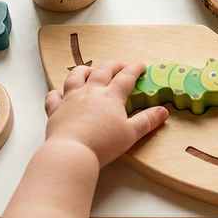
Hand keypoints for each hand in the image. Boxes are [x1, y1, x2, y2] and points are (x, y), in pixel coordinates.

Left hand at [44, 60, 167, 165]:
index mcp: (111, 96)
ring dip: (85, 70)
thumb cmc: (103, 144)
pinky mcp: (55, 109)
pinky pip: (53, 96)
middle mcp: (90, 91)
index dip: (135, 68)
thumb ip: (147, 120)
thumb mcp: (131, 133)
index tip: (141, 65)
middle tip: (120, 66)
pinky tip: (60, 94)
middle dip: (113, 65)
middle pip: (103, 70)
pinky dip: (57, 93)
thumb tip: (163, 111)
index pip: (126, 76)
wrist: (71, 152)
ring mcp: (71, 98)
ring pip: (76, 76)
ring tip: (90, 71)